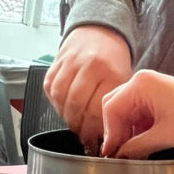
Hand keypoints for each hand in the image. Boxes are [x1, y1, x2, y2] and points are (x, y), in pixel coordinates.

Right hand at [44, 26, 132, 147]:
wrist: (100, 32)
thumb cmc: (114, 62)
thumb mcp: (123, 82)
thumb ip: (114, 105)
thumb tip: (107, 135)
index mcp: (110, 72)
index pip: (96, 110)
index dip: (93, 130)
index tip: (96, 140)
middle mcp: (88, 65)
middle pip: (75, 105)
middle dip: (78, 126)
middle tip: (83, 136)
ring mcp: (70, 61)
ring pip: (60, 97)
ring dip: (65, 116)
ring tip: (74, 125)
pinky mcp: (56, 61)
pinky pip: (50, 88)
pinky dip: (55, 103)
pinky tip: (64, 109)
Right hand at [101, 71, 173, 158]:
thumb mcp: (164, 137)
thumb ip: (136, 147)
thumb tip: (120, 156)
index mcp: (141, 85)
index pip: (111, 109)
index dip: (110, 135)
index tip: (111, 154)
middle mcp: (144, 82)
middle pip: (116, 108)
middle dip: (117, 132)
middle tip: (119, 154)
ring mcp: (153, 89)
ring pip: (129, 112)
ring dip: (128, 132)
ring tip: (132, 152)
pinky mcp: (162, 97)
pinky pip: (142, 113)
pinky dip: (139, 129)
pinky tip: (142, 144)